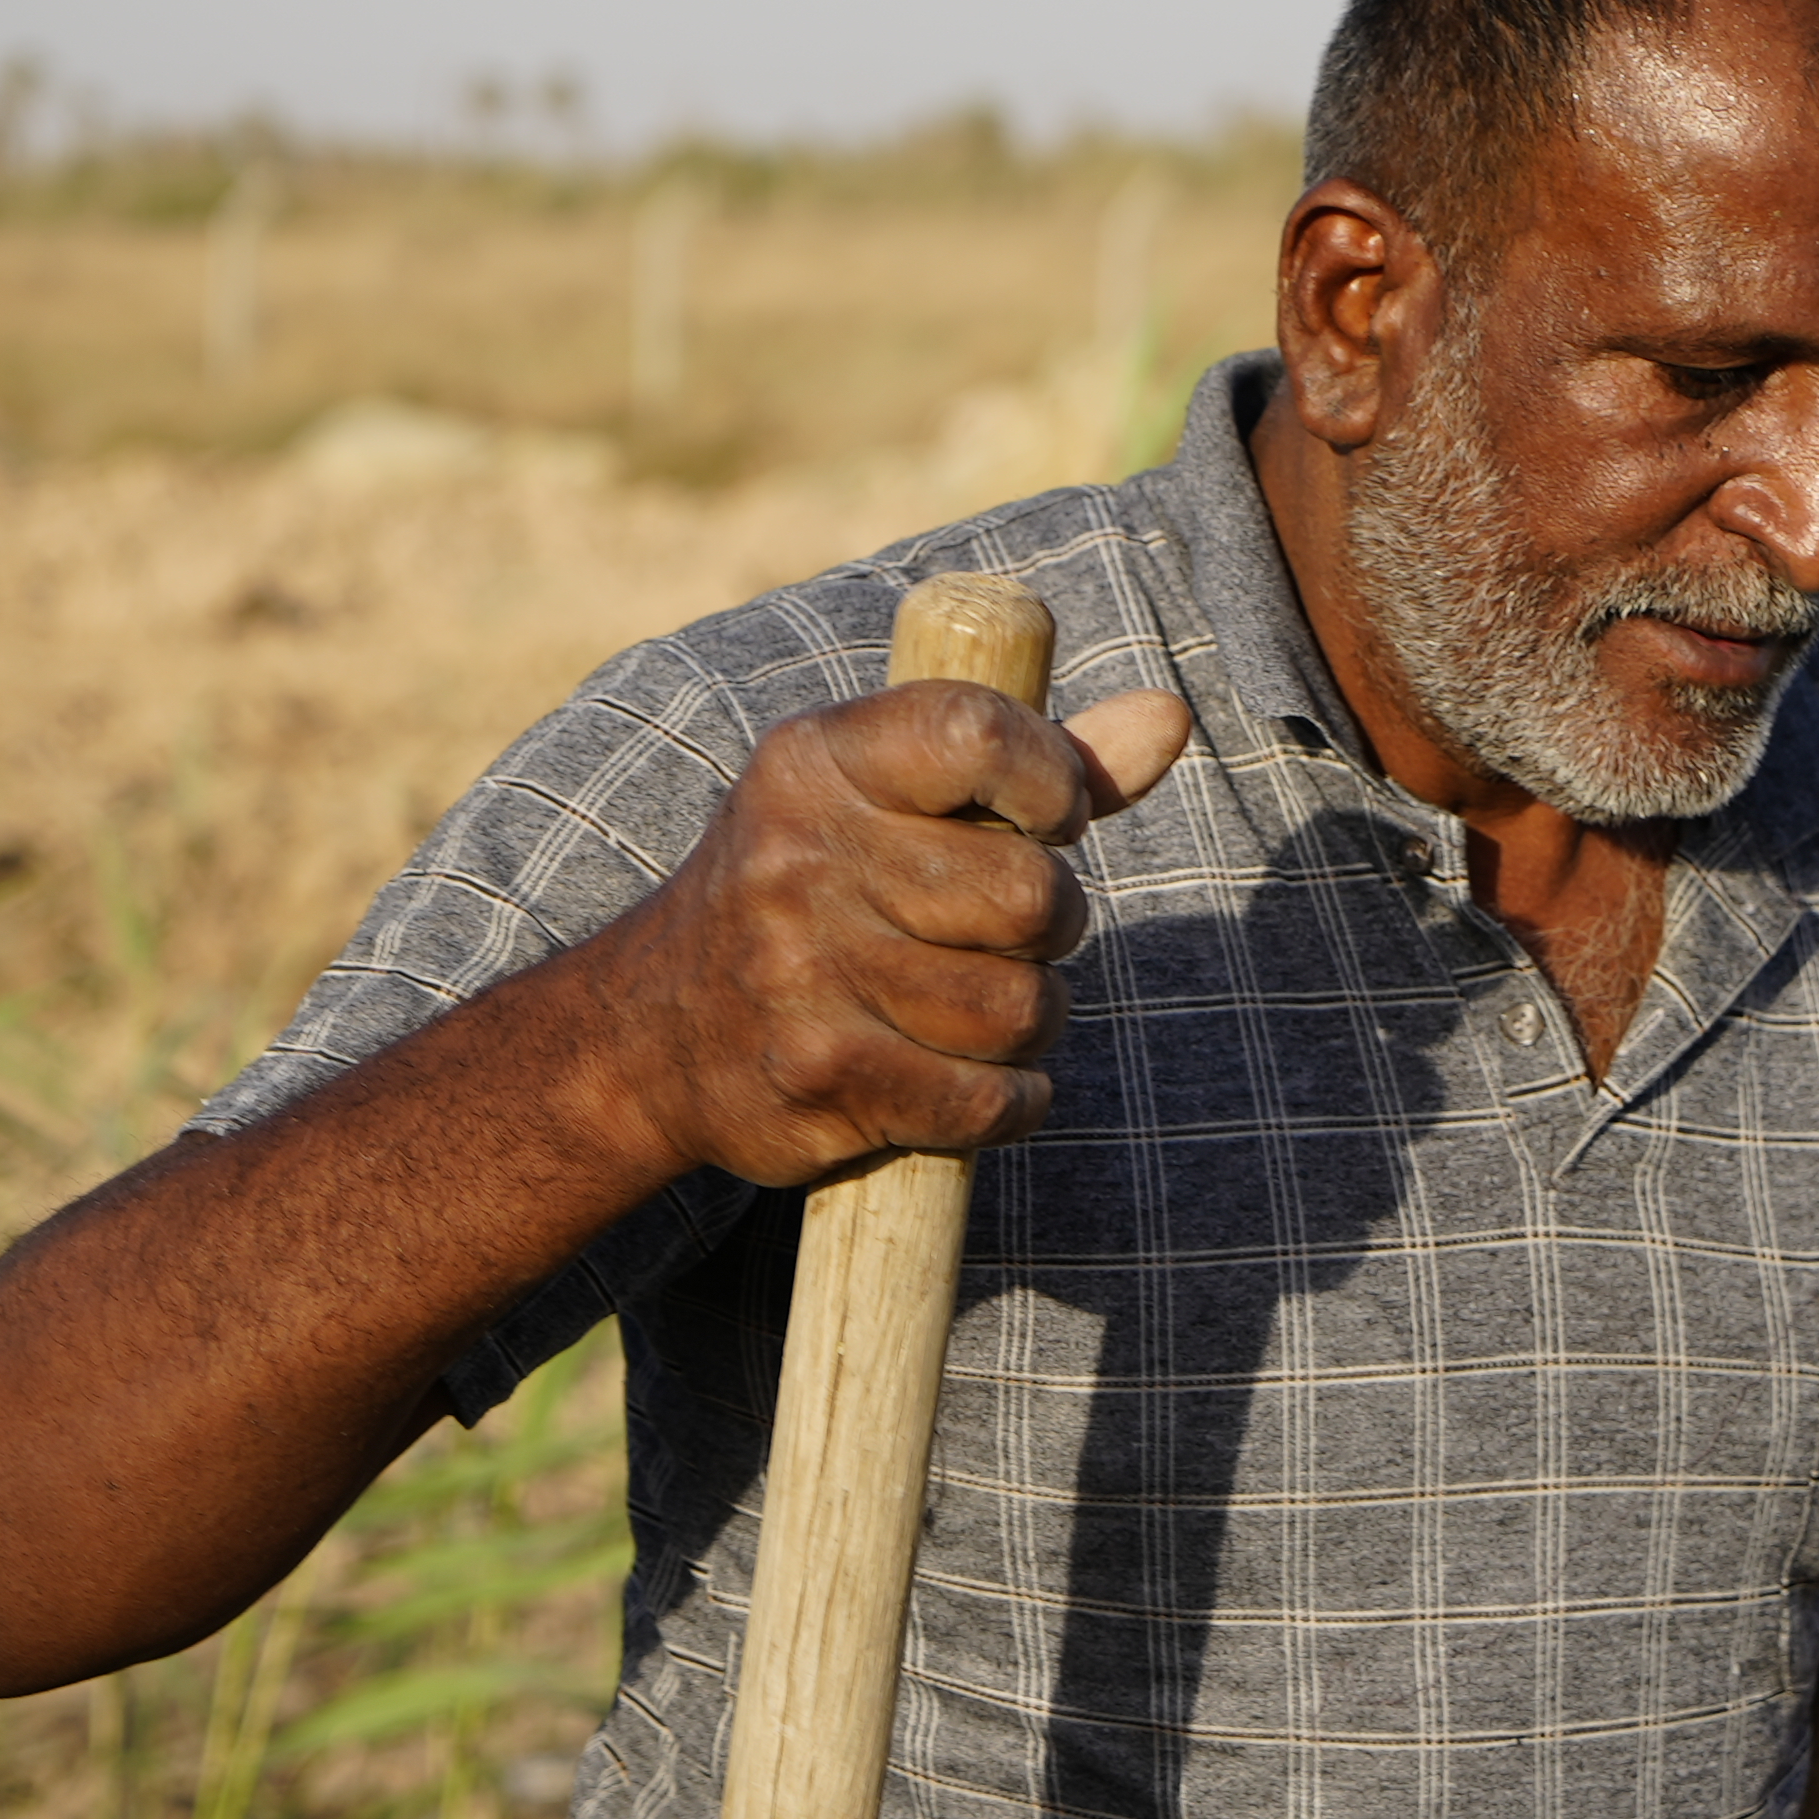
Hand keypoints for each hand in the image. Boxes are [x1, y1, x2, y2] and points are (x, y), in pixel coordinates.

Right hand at [586, 680, 1190, 1186]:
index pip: (979, 733)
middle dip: (1052, 925)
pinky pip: (989, 1100)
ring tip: (987, 1009)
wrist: (649, 1034)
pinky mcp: (820, 1078)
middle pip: (1031, 894)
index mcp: (818, 762)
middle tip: (1013, 933)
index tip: (1051, 817)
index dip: (1052, 781)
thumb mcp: (889, 796)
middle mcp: (800, 858)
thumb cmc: (812, 890)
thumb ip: (1034, 758)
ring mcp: (805, 973)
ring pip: (1021, 1008)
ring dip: (1032, 1022)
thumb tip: (1168, 717)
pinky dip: (1010, 1101)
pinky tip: (979, 1083)